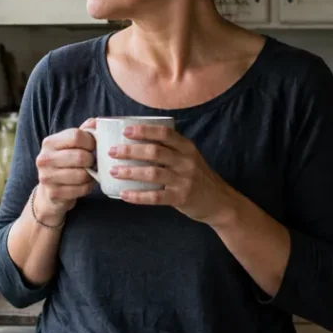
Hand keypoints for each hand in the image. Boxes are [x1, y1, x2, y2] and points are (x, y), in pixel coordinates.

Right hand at [32, 118, 95, 222]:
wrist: (49, 190)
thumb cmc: (65, 163)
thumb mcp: (70, 145)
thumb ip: (83, 131)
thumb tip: (97, 122)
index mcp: (49, 142)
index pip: (76, 136)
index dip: (91, 141)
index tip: (93, 147)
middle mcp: (44, 159)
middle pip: (81, 156)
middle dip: (92, 160)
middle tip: (93, 162)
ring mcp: (47, 177)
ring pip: (82, 175)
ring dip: (91, 175)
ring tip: (89, 173)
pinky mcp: (54, 193)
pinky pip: (82, 189)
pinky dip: (88, 187)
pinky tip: (85, 184)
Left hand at [109, 124, 235, 224]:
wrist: (220, 202)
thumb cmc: (198, 177)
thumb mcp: (190, 158)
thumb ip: (171, 150)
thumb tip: (138, 142)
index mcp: (187, 148)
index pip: (164, 133)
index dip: (144, 130)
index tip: (125, 130)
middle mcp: (186, 162)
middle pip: (154, 152)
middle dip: (130, 150)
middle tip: (112, 151)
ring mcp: (184, 180)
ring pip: (152, 173)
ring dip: (130, 171)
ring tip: (113, 171)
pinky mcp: (180, 198)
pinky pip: (155, 197)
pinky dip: (138, 196)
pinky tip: (124, 194)